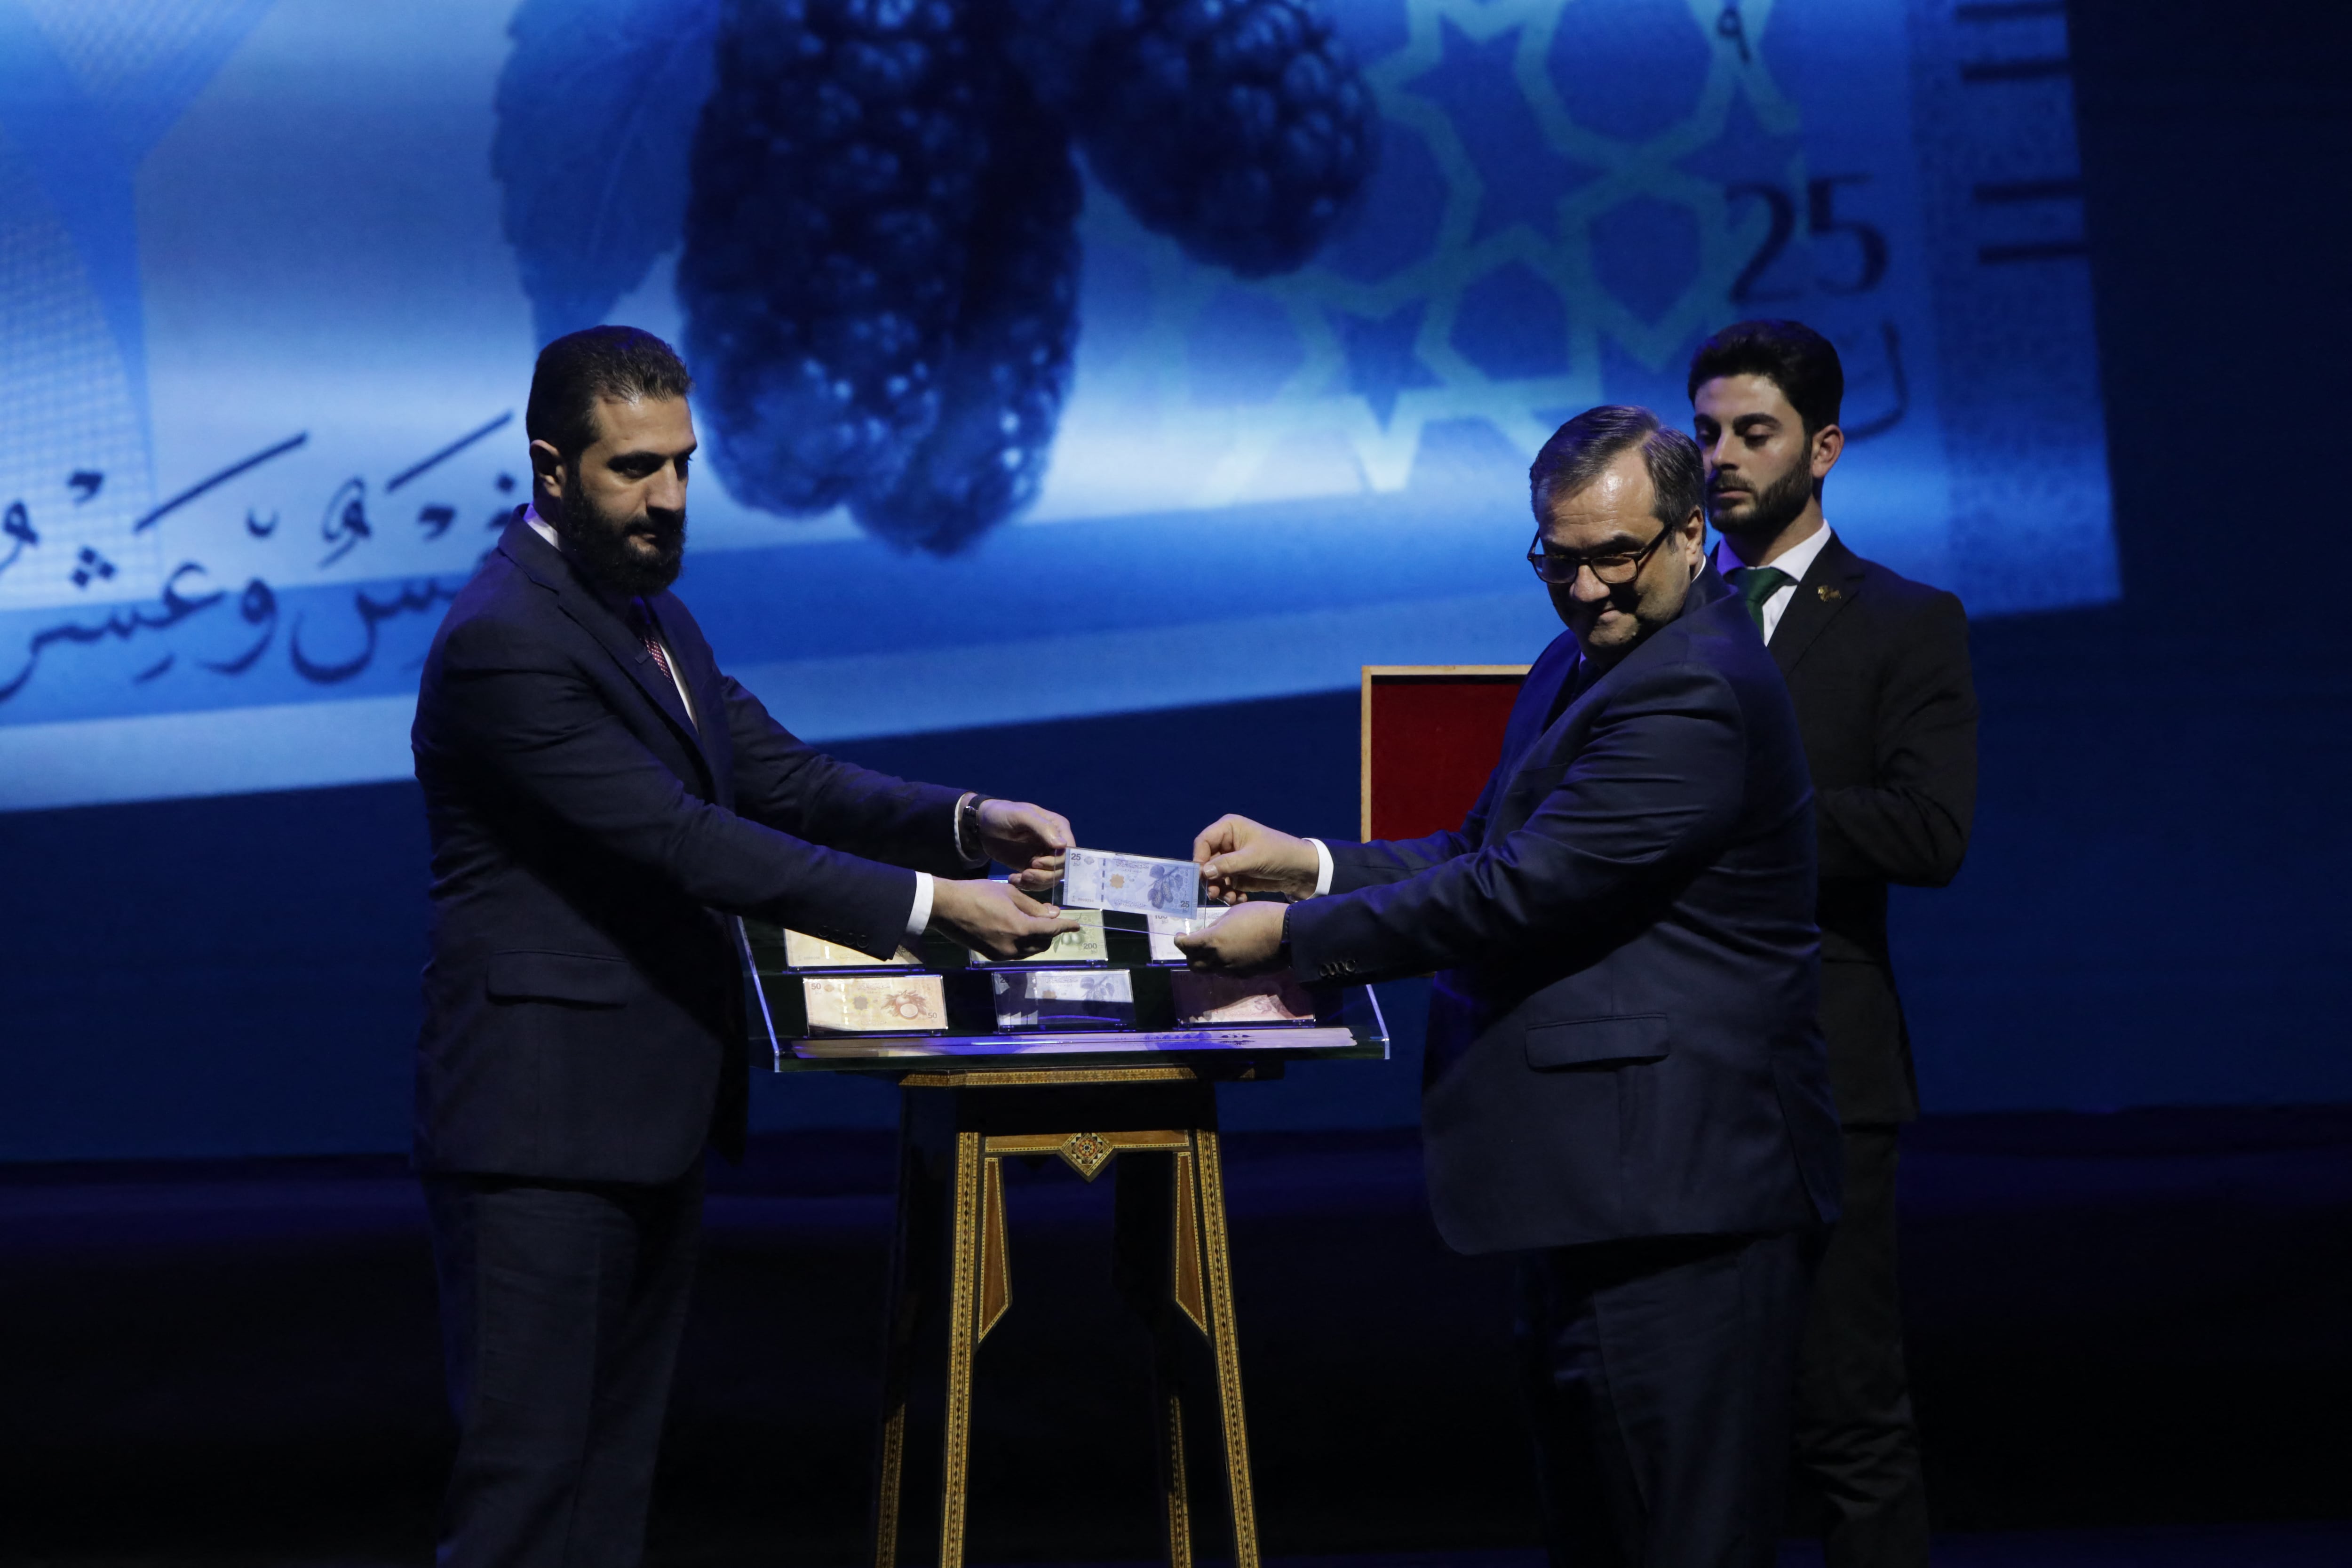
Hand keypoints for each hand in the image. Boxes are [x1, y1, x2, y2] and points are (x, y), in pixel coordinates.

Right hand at [928, 878, 1078, 960]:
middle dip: (1051, 932)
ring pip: (1030, 950)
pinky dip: (1024, 943)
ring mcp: (1001, 953)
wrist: (946, 907)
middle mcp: (1012, 946)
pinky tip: (1019, 929)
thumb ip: (1033, 906)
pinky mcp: (991, 955)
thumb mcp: (1009, 893)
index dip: (1065, 927)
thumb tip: (1052, 914)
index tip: (1076, 925)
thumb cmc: (977, 894)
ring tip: (1035, 922)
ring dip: (1038, 939)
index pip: (1051, 931)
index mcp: (1019, 928)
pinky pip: (1016, 952)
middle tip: (1051, 918)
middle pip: (1042, 943)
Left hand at [977, 798, 1072, 893]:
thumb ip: (1042, 828)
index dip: (1057, 860)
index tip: (1036, 861)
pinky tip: (1013, 879)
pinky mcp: (1032, 867)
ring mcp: (1044, 856)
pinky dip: (1027, 885)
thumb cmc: (1001, 814)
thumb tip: (1062, 845)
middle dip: (1045, 874)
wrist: (982, 826)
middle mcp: (1054, 843)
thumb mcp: (1021, 816)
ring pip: (1052, 878)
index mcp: (1057, 827)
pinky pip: (1038, 882)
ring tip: (1019, 878)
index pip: (1069, 850)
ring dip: (1037, 882)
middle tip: (1026, 873)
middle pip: (1062, 867)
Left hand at [1172, 901, 1286, 973]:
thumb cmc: (1261, 915)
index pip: (1186, 946)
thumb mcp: (1233, 913)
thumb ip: (1217, 926)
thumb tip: (1210, 933)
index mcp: (1213, 941)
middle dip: (1190, 955)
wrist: (1288, 934)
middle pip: (1194, 965)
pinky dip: (1222, 965)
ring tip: (1213, 949)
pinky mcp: (1245, 975)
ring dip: (1206, 961)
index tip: (1180, 936)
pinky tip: (1231, 954)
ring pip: (1210, 971)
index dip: (1180, 941)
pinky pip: (1227, 972)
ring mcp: (1232, 970)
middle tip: (1193, 945)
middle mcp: (1219, 959)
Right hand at [1192, 814, 1318, 902]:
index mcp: (1229, 828)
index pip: (1204, 842)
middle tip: (1214, 893)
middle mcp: (1227, 843)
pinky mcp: (1238, 874)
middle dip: (1210, 879)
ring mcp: (1232, 860)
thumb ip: (1227, 864)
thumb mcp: (1252, 858)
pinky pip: (1225, 885)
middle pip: (1206, 861)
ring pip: (1214, 876)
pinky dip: (1229, 894)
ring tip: (1229, 898)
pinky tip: (1238, 899)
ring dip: (1219, 889)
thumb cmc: (1279, 854)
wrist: (1301, 870)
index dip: (1199, 858)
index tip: (1201, 876)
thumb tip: (1203, 872)